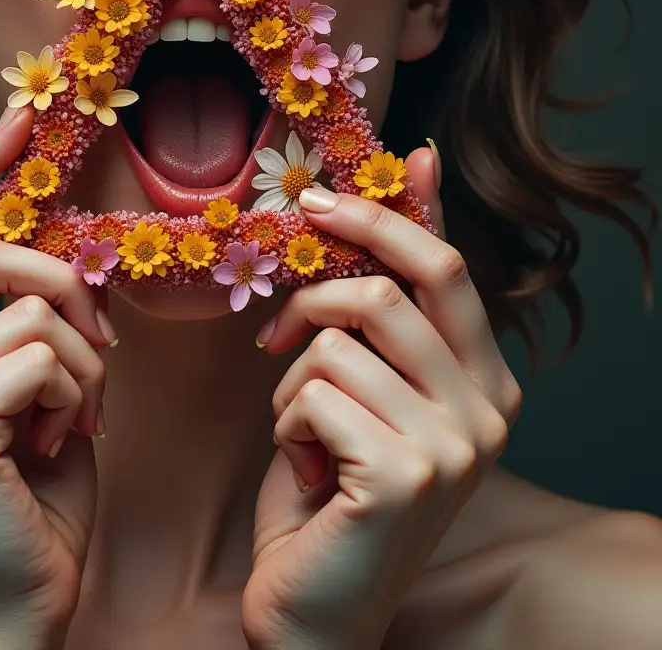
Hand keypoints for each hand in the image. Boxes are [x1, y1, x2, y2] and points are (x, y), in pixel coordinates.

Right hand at [0, 104, 114, 649]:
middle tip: (101, 337)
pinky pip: (43, 351)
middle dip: (66, 280)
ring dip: (83, 351)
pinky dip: (80, 388)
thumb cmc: (37, 489)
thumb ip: (27, 318)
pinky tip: (66, 436)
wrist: (24, 601)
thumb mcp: (32, 386)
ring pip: (27, 299)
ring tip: (80, 407)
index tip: (19, 119)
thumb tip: (63, 250)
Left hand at [242, 144, 522, 649]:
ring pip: (340, 337)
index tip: (373, 168)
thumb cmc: (330, 495)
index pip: (450, 268)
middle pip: (406, 281)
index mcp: (486, 384)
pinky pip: (313, 390)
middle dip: (332, 260)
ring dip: (293, 375)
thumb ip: (377, 317)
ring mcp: (454, 444)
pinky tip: (305, 467)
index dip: (404, 210)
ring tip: (301, 428)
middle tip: (287, 274)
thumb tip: (398, 195)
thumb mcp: (361, 392)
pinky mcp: (407, 473)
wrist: (316, 615)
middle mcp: (488, 411)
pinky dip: (286, 420)